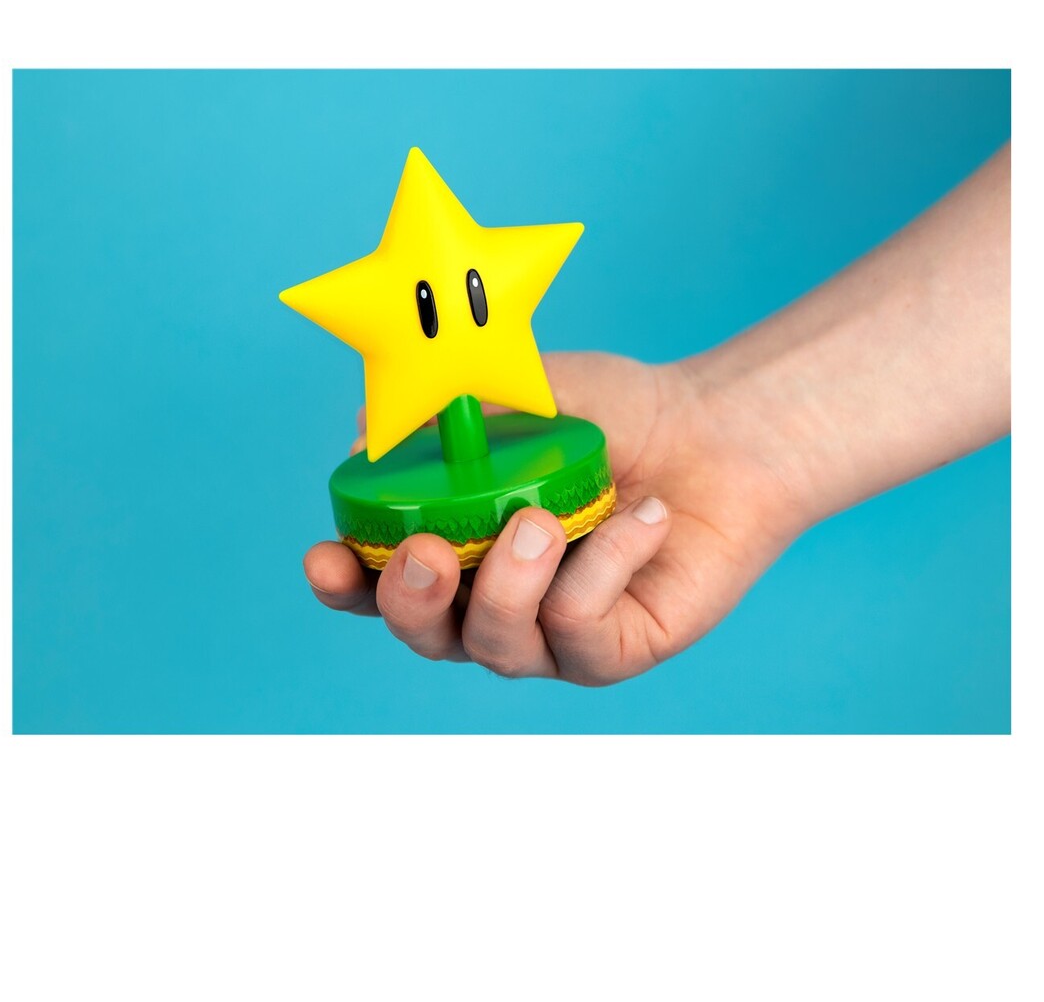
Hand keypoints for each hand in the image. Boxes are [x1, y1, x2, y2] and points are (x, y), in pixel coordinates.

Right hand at [303, 352, 805, 684]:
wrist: (718, 430)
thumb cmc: (616, 412)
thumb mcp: (527, 392)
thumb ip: (451, 405)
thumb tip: (367, 427)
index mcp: (461, 545)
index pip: (380, 582)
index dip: (345, 581)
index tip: (325, 555)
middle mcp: (497, 600)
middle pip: (426, 634)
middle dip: (412, 600)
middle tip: (430, 551)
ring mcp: (554, 635)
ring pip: (497, 645)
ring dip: (509, 583)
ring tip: (542, 519)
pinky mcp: (614, 651)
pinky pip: (580, 628)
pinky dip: (603, 565)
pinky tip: (642, 515)